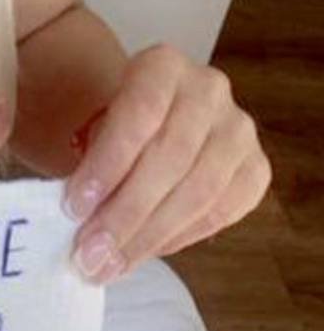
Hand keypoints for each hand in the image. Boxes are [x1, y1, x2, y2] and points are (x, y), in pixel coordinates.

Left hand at [62, 43, 271, 281]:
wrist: (159, 121)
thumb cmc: (118, 126)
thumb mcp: (96, 125)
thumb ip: (89, 161)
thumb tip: (79, 221)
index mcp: (163, 66)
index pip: (141, 113)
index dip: (108, 164)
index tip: (74, 207)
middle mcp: (209, 90)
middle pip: (171, 158)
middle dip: (126, 213)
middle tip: (90, 253)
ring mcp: (239, 130)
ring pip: (200, 191)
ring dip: (151, 235)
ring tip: (111, 265)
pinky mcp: (256, 168)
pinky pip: (223, 212)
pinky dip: (182, 237)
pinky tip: (147, 251)